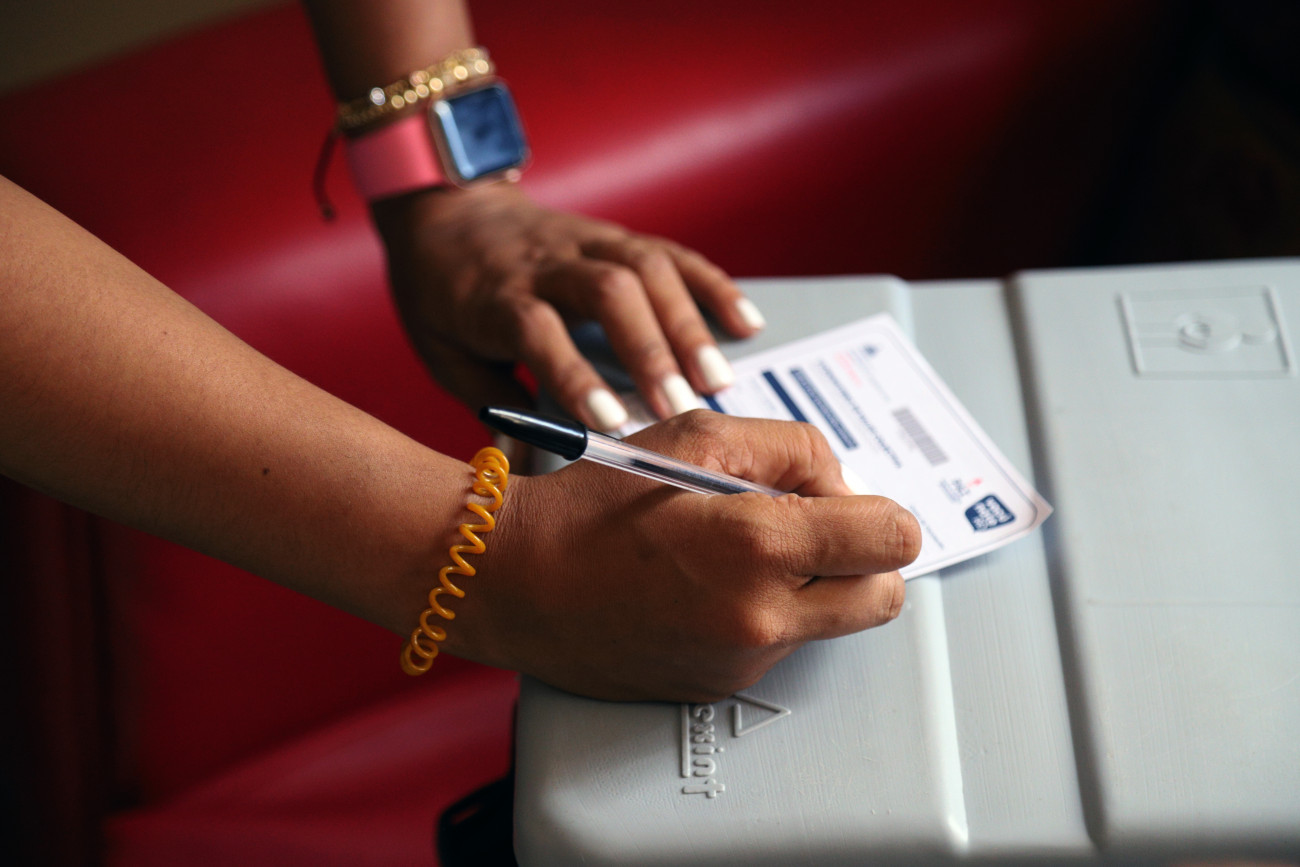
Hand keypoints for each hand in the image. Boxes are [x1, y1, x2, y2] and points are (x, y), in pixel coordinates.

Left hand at [371, 184, 765, 430]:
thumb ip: (489, 402)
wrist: (447, 209)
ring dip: (688, 323)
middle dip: (649, 348)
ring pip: (647, 267)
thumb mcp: (441, 354)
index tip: (611, 423)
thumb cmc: (443, 295)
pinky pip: (672, 251)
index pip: (538, 329)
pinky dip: (713, 286)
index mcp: (495, 296)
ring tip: (718, 380)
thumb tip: (530, 460)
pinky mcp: (616, 234)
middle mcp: (547, 262)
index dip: (575, 374)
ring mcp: (587, 242)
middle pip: (607, 290)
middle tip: (682, 407)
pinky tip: (747, 323)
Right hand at [451, 411, 921, 701]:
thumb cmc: (590, 506)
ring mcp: (742, 660)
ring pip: (830, 622)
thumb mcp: (695, 436)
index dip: (878, 510)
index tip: (845, 501)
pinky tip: (706, 584)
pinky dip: (762, 611)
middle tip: (809, 527)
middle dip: (863, 557)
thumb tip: (842, 484)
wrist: (516, 583)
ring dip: (808, 584)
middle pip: (884, 597)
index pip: (893, 539)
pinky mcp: (720, 684)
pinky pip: (777, 645)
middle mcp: (761, 616)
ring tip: (735, 549)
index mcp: (759, 545)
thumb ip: (790, 449)